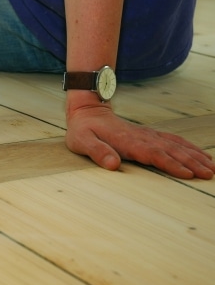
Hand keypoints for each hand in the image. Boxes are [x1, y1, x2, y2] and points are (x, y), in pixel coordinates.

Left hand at [65, 99, 214, 179]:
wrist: (88, 110)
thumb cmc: (83, 129)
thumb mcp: (82, 141)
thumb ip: (97, 152)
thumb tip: (113, 164)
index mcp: (127, 141)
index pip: (153, 154)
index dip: (171, 164)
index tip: (188, 173)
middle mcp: (141, 137)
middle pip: (170, 150)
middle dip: (191, 162)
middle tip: (209, 174)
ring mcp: (146, 134)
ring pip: (175, 144)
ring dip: (194, 155)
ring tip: (211, 167)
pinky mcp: (148, 134)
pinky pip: (172, 139)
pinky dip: (188, 146)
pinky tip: (200, 153)